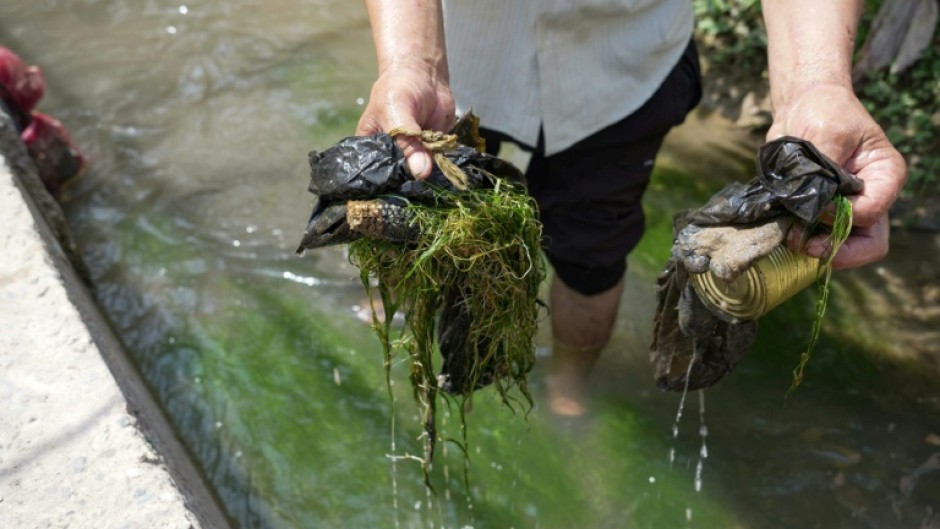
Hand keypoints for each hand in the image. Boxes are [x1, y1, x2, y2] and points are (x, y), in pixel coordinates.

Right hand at [355, 60, 454, 178]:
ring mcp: (415, 154)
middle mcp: (392, 155)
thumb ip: (408, 142)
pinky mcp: (434, 150)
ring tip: (436, 173)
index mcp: (372, 148)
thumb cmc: (397, 88)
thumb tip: (422, 172)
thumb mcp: (396, 113)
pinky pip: (440, 164)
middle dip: (413, 179)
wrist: (424, 73)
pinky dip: (445, 165)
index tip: (399, 190)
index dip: (388, 182)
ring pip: (423, 173)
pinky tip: (448, 166)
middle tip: (422, 181)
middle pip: (402, 177)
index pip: (376, 173)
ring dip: (432, 174)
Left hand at [768, 83, 906, 268]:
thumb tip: (812, 203)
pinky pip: (818, 238)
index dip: (842, 217)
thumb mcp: (829, 132)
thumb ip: (824, 170)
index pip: (872, 213)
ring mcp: (847, 208)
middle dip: (837, 251)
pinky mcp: (822, 212)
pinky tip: (783, 228)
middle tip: (805, 244)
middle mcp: (871, 197)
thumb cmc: (825, 111)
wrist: (803, 107)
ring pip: (843, 247)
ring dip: (815, 247)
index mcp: (885, 176)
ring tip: (789, 234)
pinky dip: (801, 240)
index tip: (816, 206)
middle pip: (868, 244)